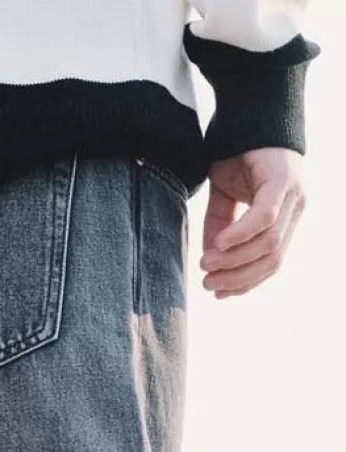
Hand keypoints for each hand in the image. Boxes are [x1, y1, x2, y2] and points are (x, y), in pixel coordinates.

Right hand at [201, 148, 305, 298]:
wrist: (247, 107)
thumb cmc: (237, 151)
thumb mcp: (224, 197)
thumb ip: (220, 228)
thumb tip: (210, 260)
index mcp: (286, 215)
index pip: (270, 262)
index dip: (244, 283)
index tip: (216, 293)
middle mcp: (296, 207)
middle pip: (271, 259)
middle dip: (238, 278)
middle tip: (207, 284)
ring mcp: (294, 193)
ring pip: (269, 243)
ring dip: (234, 260)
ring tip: (206, 265)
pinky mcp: (283, 179)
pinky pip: (264, 217)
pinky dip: (241, 234)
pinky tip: (219, 245)